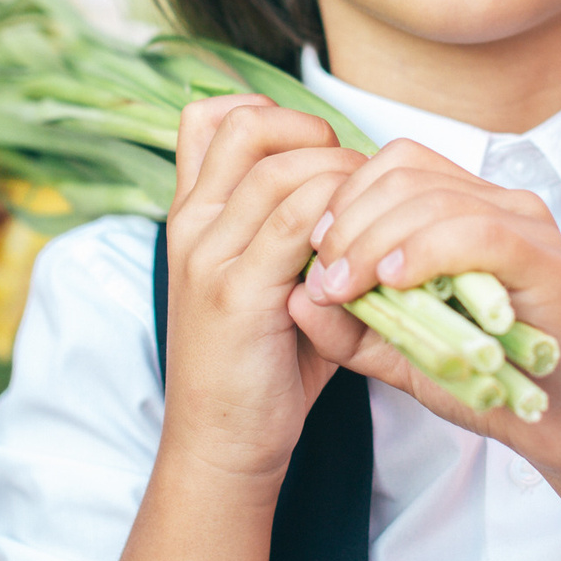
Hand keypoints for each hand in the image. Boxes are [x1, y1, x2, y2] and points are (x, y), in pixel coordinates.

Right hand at [162, 95, 364, 487]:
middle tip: (354, 185)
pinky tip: (362, 256)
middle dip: (317, 137)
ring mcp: (207, 256)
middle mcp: (191, 224)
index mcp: (192, 214)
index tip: (321, 155)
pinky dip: (341, 225)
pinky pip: (296, 225)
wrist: (220, 443)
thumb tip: (354, 185)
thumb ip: (287, 231)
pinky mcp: (236, 294)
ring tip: (369, 221)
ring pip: (282, 171)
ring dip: (342, 182)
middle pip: (249, 126)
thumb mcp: (263, 279)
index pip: (211, 116)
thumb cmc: (258, 362)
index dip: (276, 116)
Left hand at [294, 139, 560, 480]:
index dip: (344, 197)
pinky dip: (426, 251)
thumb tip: (293, 294)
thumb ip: (351, 328)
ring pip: (434, 197)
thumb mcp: (404, 353)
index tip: (315, 253)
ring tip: (346, 287)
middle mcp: (502, 203)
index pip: (395, 164)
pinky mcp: (550, 263)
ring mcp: (530, 227)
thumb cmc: (495, 384)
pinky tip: (394, 281)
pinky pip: (480, 234)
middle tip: (324, 277)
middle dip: (349, 219)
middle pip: (405, 171)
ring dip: (374, 239)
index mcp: (469, 208)